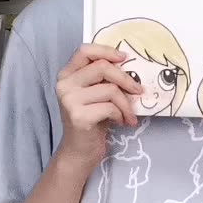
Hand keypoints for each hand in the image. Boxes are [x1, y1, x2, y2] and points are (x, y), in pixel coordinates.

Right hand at [51, 43, 142, 168]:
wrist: (80, 152)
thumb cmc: (92, 120)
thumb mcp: (95, 94)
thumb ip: (103, 78)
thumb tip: (129, 64)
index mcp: (67, 75)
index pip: (85, 50)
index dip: (106, 51)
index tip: (124, 58)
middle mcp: (64, 85)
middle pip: (102, 67)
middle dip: (125, 79)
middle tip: (138, 91)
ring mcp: (69, 101)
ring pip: (110, 89)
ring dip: (126, 104)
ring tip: (128, 115)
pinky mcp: (79, 117)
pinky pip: (110, 107)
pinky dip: (121, 115)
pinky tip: (121, 122)